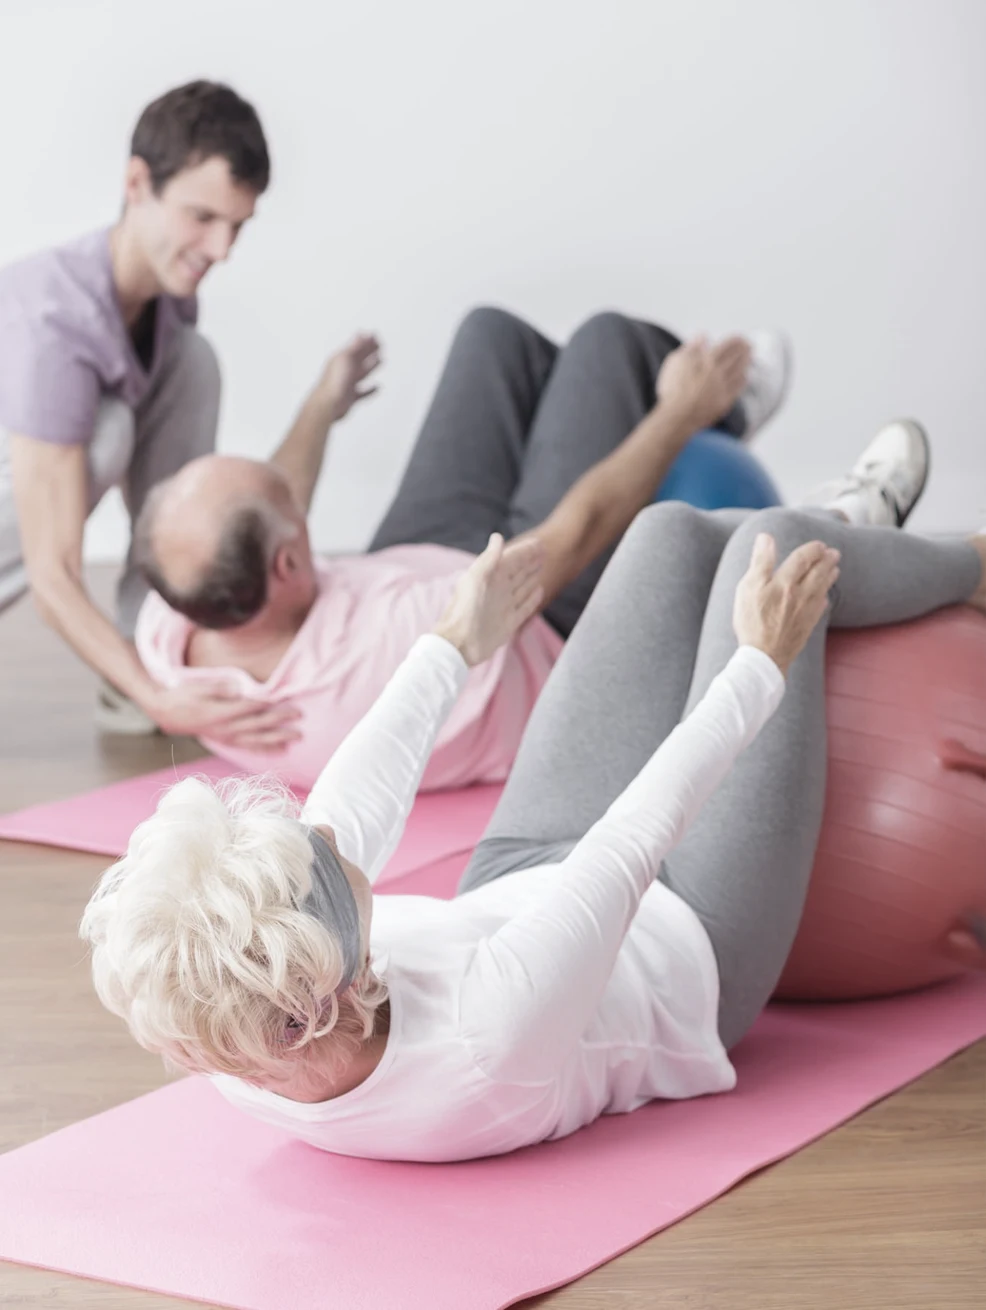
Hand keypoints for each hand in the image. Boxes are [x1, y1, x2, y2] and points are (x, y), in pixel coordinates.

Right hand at [147, 683, 303, 751]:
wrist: (167, 712)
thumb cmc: (183, 695)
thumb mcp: (199, 687)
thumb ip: (220, 688)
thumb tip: (238, 688)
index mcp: (221, 713)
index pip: (252, 709)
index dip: (271, 706)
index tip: (288, 702)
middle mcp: (226, 728)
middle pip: (259, 725)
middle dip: (281, 721)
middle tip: (300, 716)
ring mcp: (227, 736)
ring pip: (257, 739)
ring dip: (278, 738)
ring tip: (297, 737)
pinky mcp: (226, 740)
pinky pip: (248, 747)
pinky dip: (265, 749)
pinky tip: (280, 749)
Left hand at [314, 333, 381, 421]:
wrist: (328, 404)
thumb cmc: (333, 382)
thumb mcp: (345, 359)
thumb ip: (355, 347)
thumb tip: (361, 333)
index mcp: (341, 359)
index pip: (356, 347)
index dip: (366, 341)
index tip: (375, 334)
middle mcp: (344, 371)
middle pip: (359, 358)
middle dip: (369, 350)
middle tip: (379, 344)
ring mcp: (347, 384)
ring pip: (362, 373)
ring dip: (371, 366)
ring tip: (380, 360)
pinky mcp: (350, 397)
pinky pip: (363, 392)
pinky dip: (371, 389)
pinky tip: (377, 387)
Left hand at [433, 534, 544, 667]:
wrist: (459, 643)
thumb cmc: (464, 609)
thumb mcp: (476, 579)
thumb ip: (488, 559)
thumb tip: (497, 536)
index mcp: (490, 577)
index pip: (511, 559)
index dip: (524, 550)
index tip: (539, 542)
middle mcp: (498, 590)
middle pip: (518, 571)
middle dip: (530, 561)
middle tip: (544, 550)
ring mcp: (504, 606)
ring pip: (523, 587)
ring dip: (532, 576)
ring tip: (542, 566)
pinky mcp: (509, 622)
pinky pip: (525, 607)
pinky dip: (533, 599)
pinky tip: (540, 591)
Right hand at [656, 336, 750, 430]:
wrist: (677, 417)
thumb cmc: (672, 388)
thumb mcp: (675, 362)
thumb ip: (690, 348)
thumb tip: (702, 336)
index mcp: (707, 361)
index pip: (726, 347)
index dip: (735, 341)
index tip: (740, 337)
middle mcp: (718, 374)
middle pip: (736, 358)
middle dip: (744, 350)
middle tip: (749, 344)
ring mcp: (723, 389)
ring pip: (739, 372)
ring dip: (746, 362)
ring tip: (749, 356)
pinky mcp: (724, 403)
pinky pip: (737, 389)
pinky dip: (742, 380)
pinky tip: (744, 376)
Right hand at [732, 533, 840, 675]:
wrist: (764, 656)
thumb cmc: (752, 622)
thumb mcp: (748, 587)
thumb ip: (760, 561)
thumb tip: (766, 538)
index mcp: (785, 582)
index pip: (803, 559)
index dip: (812, 550)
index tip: (819, 544)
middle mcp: (800, 594)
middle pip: (818, 573)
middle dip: (827, 561)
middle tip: (834, 553)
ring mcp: (805, 612)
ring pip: (822, 589)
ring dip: (830, 577)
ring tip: (835, 569)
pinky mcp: (806, 626)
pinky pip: (819, 609)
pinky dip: (824, 599)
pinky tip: (824, 598)